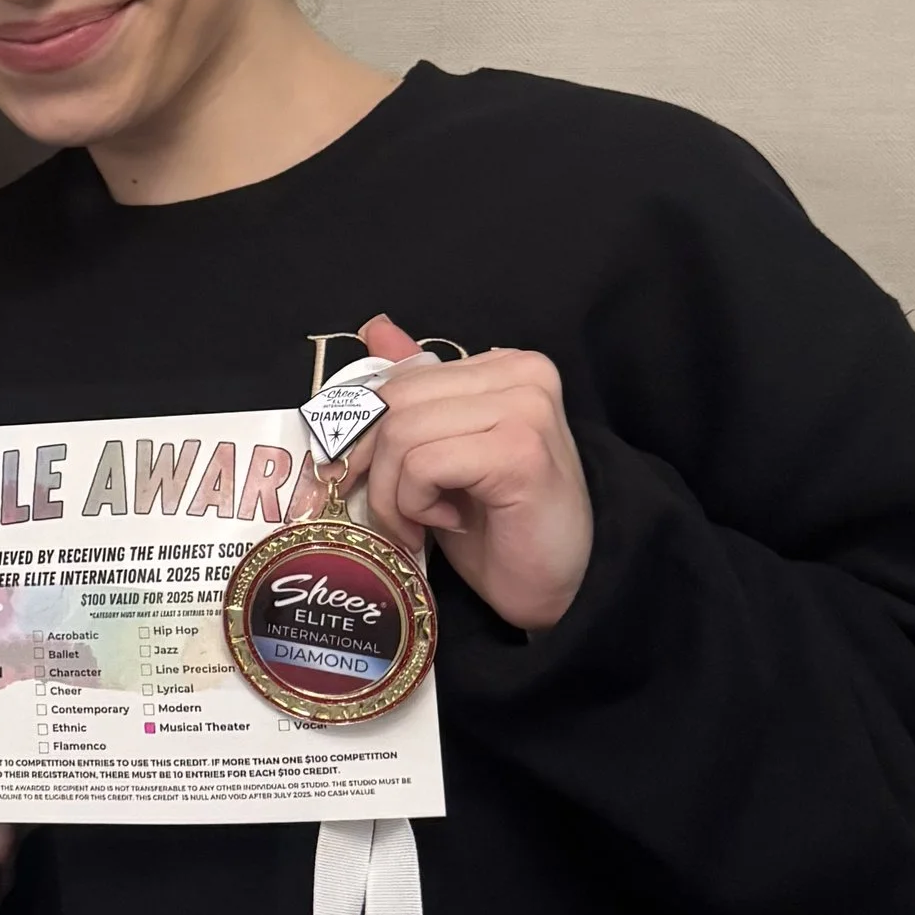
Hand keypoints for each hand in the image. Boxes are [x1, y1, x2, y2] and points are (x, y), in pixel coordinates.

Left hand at [347, 314, 593, 632]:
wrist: (555, 587)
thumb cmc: (498, 526)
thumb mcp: (444, 452)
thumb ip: (418, 393)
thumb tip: (375, 327)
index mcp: (504, 366)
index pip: (400, 380)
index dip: (364, 434)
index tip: (360, 480)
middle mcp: (521, 373)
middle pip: (395, 402)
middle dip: (372, 466)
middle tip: (388, 514)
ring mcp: (525, 408)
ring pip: (401, 433)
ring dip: (392, 495)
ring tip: (421, 523)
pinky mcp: (518, 451)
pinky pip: (422, 464)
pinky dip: (416, 504)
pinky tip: (448, 522)